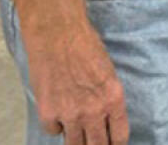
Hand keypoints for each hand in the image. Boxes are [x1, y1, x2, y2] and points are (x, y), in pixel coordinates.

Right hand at [25, 19, 128, 143]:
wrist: (58, 34)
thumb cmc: (85, 45)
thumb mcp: (107, 71)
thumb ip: (106, 97)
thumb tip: (103, 115)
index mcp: (114, 98)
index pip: (119, 136)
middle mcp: (94, 110)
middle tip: (96, 144)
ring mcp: (70, 114)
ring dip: (76, 141)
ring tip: (77, 136)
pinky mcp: (48, 113)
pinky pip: (53, 131)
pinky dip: (55, 125)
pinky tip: (57, 114)